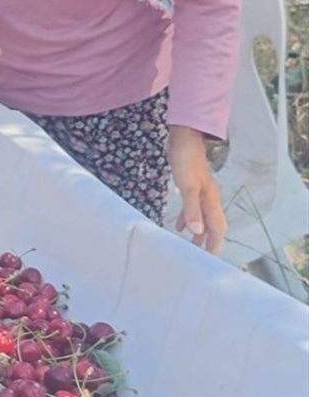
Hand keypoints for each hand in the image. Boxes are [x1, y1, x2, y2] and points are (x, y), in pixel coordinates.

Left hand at [168, 126, 226, 253]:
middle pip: (212, 223)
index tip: (210, 256)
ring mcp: (200, 191)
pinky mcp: (191, 186)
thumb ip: (191, 209)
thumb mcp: (187, 187)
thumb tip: (196, 230)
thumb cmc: (186, 161)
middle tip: (200, 254)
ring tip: (191, 243)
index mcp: (211, 199)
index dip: (215, 242)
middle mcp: (209, 197)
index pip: (217, 226)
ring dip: (198, 230)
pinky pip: (192, 208)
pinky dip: (188, 218)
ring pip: (202, 216)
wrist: (183, 140)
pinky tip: (180, 224)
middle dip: (207, 239)